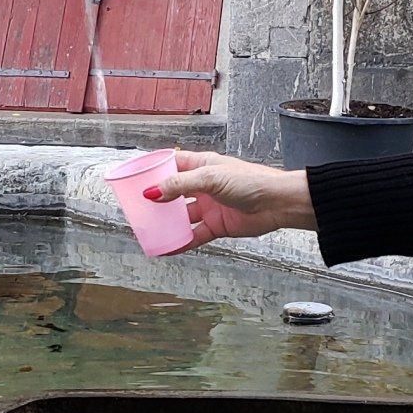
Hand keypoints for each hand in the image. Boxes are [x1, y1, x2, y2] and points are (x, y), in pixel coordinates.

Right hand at [143, 150, 315, 245]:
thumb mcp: (210, 177)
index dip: (153, 170)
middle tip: (136, 208)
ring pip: (181, 216)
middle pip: (173, 192)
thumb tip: (152, 192)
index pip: (171, 164)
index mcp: (202, 165)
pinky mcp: (217, 225)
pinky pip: (194, 235)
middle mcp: (204, 185)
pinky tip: (167, 248)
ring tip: (148, 230)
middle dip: (156, 200)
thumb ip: (180, 186)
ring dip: (166, 223)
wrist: (277, 203)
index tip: (134, 178)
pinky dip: (181, 242)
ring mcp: (210, 206)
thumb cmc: (250, 181)